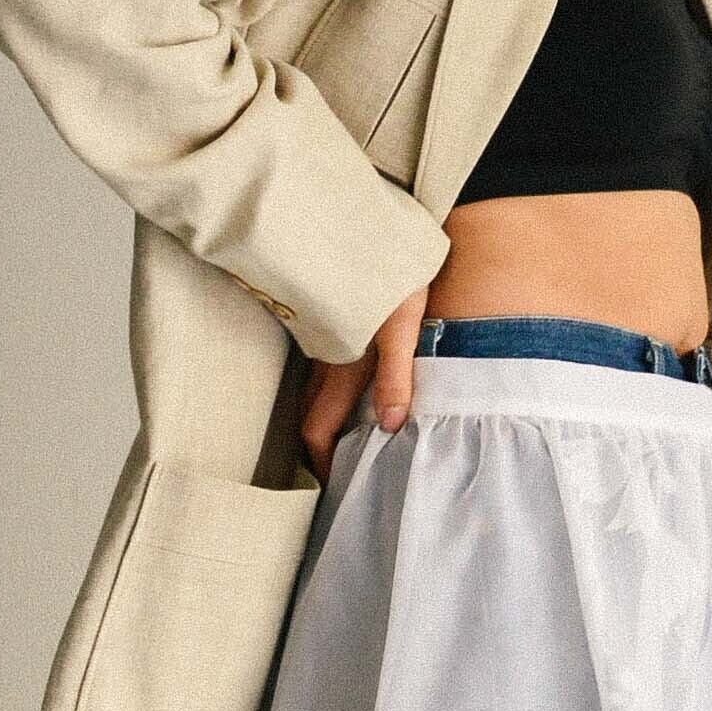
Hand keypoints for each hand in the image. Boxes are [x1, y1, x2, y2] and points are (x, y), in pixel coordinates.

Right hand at [297, 281, 433, 486]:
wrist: (372, 226)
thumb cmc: (393, 275)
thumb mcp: (403, 326)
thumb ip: (396, 377)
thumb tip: (391, 427)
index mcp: (342, 367)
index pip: (318, 430)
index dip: (322, 463)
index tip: (334, 485)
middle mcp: (325, 360)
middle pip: (308, 416)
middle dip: (316, 449)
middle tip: (335, 474)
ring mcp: (323, 342)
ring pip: (311, 394)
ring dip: (321, 422)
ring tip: (340, 445)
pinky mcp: (330, 325)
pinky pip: (318, 372)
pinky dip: (325, 396)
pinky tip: (345, 397)